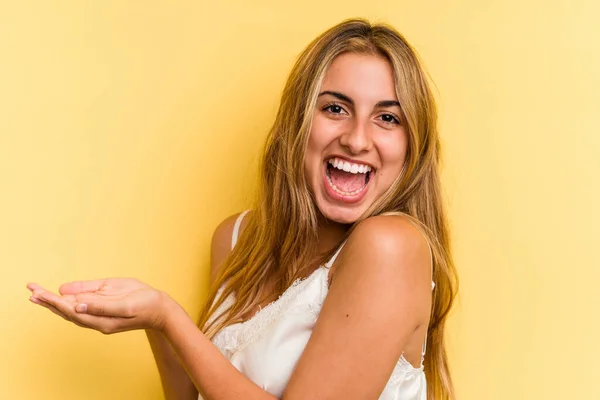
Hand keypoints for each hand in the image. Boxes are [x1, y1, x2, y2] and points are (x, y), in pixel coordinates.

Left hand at [27, 278, 171, 333]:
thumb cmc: (146, 305)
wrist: (161, 309)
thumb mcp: (125, 304)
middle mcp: (96, 317)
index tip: (40, 293)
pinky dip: (69, 297)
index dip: (54, 302)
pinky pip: (84, 301)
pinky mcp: (104, 304)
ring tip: (36, 292)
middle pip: (66, 310)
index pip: (70, 310)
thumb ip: (101, 305)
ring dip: (54, 300)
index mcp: (100, 320)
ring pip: (71, 307)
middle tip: (31, 289)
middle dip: (48, 300)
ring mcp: (100, 311)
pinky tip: (60, 293)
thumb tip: (76, 304)